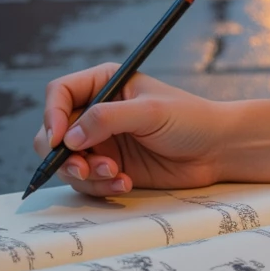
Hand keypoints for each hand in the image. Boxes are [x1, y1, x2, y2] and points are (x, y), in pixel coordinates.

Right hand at [33, 64, 231, 196]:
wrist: (216, 150)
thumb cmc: (190, 119)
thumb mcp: (150, 112)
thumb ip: (107, 119)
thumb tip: (69, 138)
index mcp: (105, 84)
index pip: (60, 93)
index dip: (53, 115)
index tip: (59, 139)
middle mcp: (97, 112)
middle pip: (53, 133)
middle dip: (65, 155)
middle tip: (86, 168)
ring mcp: (102, 142)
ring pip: (67, 162)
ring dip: (86, 174)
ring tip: (117, 174)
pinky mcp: (110, 167)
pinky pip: (87, 182)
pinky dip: (101, 186)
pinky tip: (125, 183)